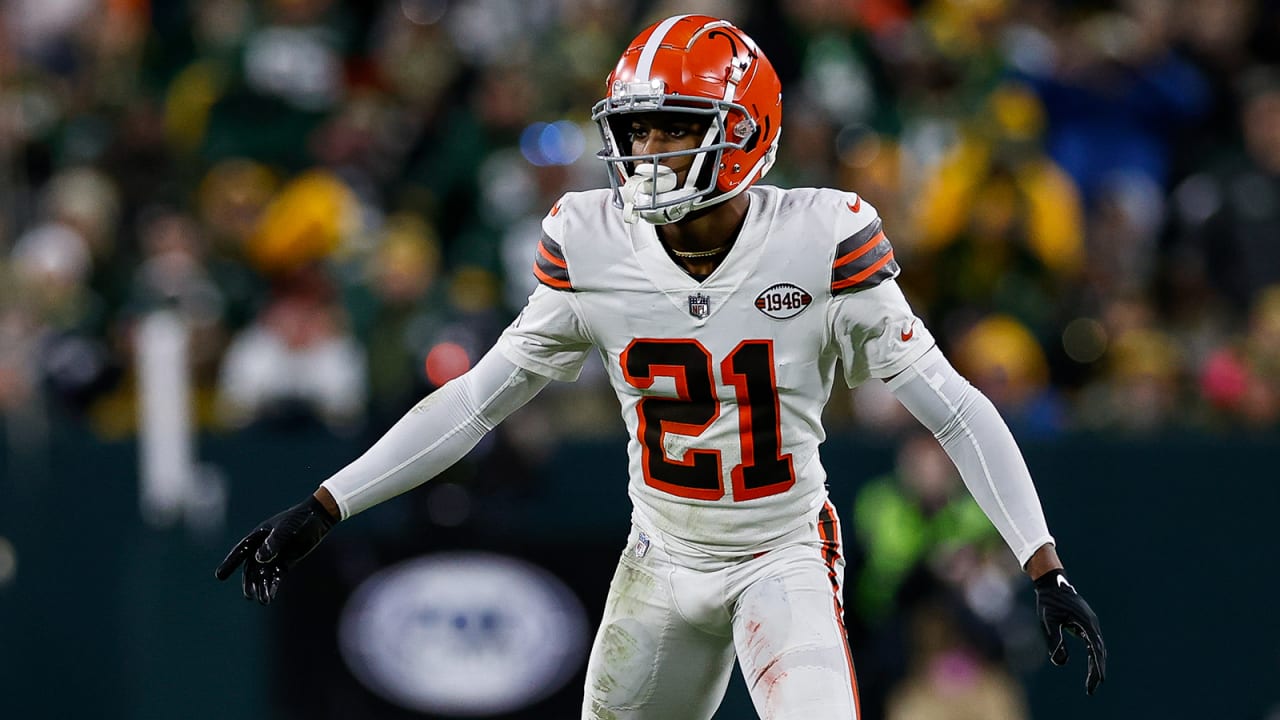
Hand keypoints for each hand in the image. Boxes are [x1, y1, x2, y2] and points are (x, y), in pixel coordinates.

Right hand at [215, 494, 336, 604]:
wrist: (318, 518)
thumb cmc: (300, 519)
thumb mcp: (287, 528)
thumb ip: (274, 542)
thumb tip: (259, 558)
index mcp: (259, 535)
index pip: (241, 550)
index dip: (230, 563)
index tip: (219, 576)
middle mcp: (263, 547)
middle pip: (251, 567)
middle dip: (249, 582)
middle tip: (248, 595)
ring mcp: (273, 556)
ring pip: (263, 574)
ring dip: (261, 587)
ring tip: (263, 601)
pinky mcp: (284, 562)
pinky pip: (275, 576)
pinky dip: (272, 586)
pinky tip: (269, 597)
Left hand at [1034, 569, 1106, 693]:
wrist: (1051, 583)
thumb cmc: (1048, 602)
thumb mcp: (1048, 621)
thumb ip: (1055, 641)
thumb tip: (1060, 662)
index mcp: (1086, 623)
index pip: (1095, 650)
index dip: (1096, 667)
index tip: (1097, 682)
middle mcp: (1092, 623)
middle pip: (1099, 651)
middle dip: (1097, 670)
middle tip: (1092, 688)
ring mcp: (1090, 623)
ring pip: (1097, 647)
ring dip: (1096, 663)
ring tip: (1093, 681)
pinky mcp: (1086, 622)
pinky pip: (1093, 641)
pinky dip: (1093, 654)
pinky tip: (1092, 664)